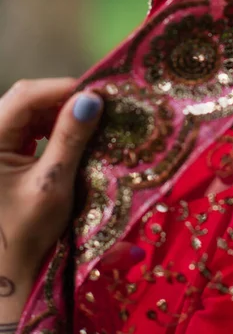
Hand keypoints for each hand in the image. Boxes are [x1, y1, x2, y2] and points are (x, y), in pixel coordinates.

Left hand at [0, 78, 103, 322]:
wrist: (7, 270)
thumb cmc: (27, 233)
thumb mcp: (52, 183)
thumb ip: (70, 138)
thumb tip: (92, 99)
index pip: (23, 96)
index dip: (60, 88)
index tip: (97, 92)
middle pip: (24, 100)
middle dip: (61, 100)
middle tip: (97, 107)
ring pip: (26, 112)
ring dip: (57, 113)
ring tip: (87, 121)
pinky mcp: (1, 154)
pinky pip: (26, 128)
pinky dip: (50, 128)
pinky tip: (69, 135)